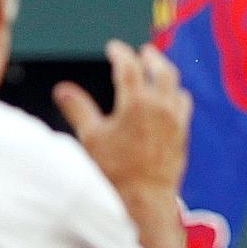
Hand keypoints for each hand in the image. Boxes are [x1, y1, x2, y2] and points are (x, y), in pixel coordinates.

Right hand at [53, 40, 192, 198]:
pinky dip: (176, 94)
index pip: (129, 66)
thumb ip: (78, 109)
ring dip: (166, 73)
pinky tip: (172, 98)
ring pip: (175, 85)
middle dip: (150, 57)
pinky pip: (184, 105)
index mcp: (136, 102)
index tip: (114, 47)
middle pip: (160, 69)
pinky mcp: (182, 134)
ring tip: (159, 69)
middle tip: (143, 51)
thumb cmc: (115, 172)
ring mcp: (175, 120)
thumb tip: (62, 90)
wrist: (145, 200)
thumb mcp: (91, 138)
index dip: (120, 53)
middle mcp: (160, 106)